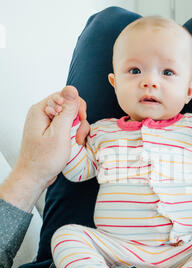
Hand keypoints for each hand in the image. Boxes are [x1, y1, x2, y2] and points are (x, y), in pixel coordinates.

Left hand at [0, 86, 88, 210]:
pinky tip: (74, 144)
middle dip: (78, 119)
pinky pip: (67, 126)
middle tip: (79, 134)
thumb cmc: (44, 160)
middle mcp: (43, 114)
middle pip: (69, 105)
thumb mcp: (60, 134)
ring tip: (77, 142)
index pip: (65, 95)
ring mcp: (46, 123)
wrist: (34, 177)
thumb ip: (67, 111)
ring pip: (70, 117)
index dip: (77, 106)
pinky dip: (73, 134)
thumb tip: (72, 90)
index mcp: (41, 110)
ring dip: (78, 128)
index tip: (81, 120)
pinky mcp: (51, 132)